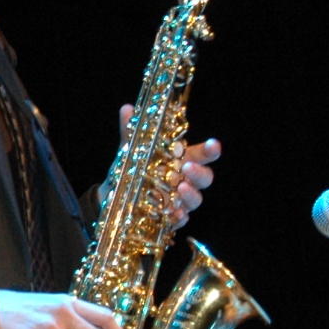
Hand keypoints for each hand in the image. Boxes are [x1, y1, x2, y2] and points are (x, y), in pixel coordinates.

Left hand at [120, 105, 219, 229]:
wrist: (114, 196)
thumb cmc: (131, 169)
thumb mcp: (130, 150)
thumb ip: (131, 132)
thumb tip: (127, 109)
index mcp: (180, 160)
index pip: (202, 155)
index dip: (211, 150)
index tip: (214, 144)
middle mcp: (184, 180)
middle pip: (205, 178)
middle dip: (200, 172)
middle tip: (187, 167)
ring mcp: (179, 200)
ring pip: (196, 200)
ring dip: (191, 194)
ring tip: (180, 188)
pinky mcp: (170, 218)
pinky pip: (181, 219)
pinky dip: (178, 216)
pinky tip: (172, 212)